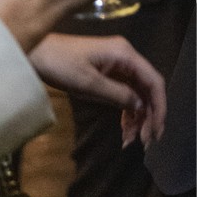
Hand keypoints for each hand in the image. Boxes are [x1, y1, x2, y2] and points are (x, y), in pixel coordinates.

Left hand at [30, 33, 165, 147]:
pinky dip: (126, 112)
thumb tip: (141, 107)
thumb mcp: (89, 84)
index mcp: (125, 54)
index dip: (159, 107)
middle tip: (145, 143)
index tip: (157, 131)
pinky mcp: (108, 72)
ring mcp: (117, 64)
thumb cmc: (61, 65)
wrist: (36, 53)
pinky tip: (124, 130)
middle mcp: (126, 57)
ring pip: (137, 93)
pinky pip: (125, 93)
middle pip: (147, 88)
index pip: (153, 81)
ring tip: (132, 141)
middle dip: (149, 116)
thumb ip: (119, 95)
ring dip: (138, 117)